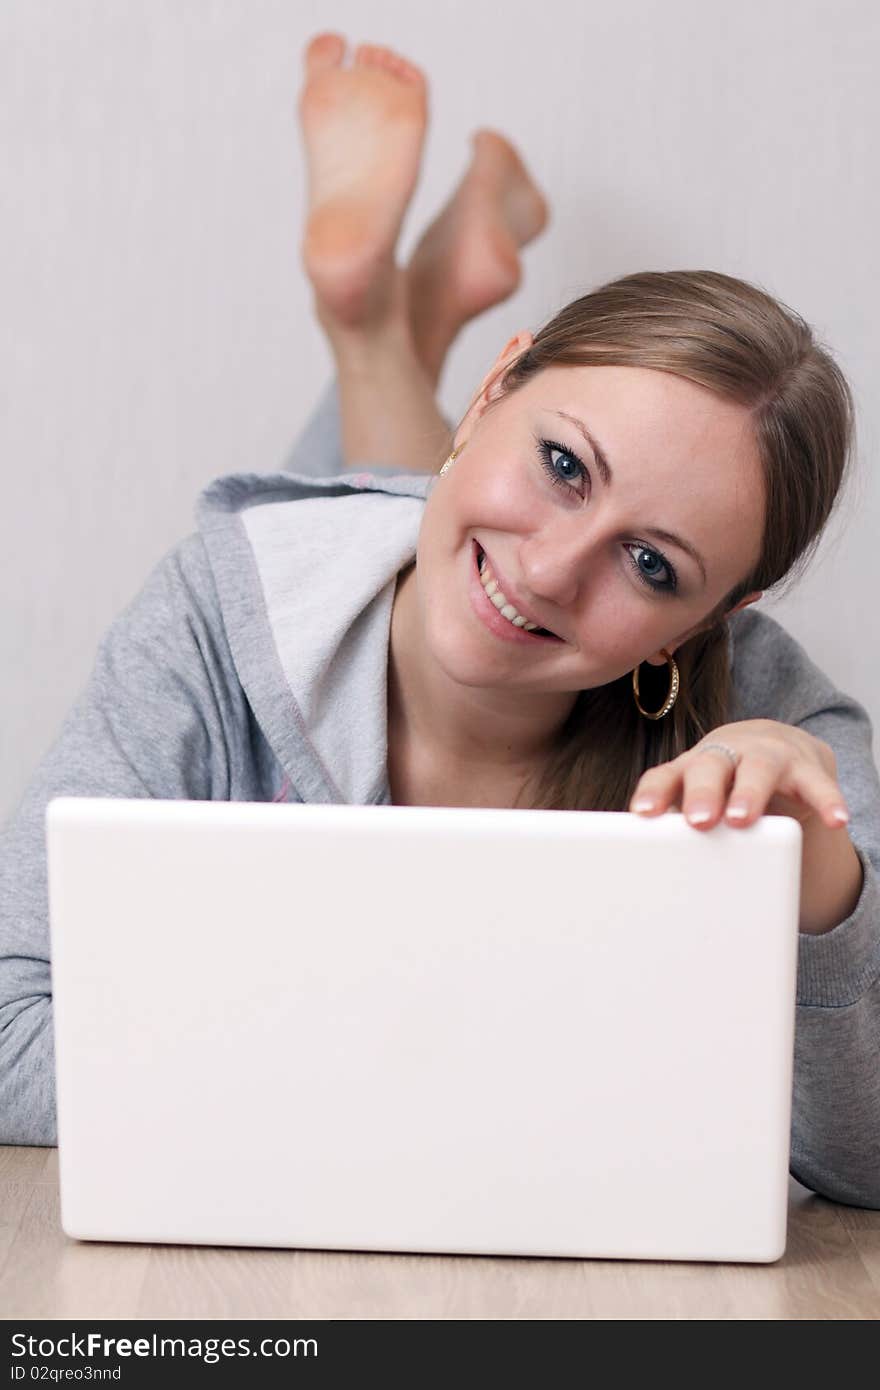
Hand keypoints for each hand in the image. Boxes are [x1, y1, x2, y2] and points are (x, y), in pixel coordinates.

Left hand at [628, 718, 850, 832]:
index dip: (655, 793)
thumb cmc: (725, 786)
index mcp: (693, 767)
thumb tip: (654, 878)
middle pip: (710, 765)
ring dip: (748, 792)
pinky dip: (826, 799)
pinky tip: (835, 818)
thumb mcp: (702, 802)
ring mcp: (767, 756)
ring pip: (757, 767)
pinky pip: (817, 783)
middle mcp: (727, 755)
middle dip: (702, 792)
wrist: (776, 749)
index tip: (642, 814)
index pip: (667, 775)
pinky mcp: (806, 767)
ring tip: (742, 819)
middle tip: (697, 821)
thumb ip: (681, 831)